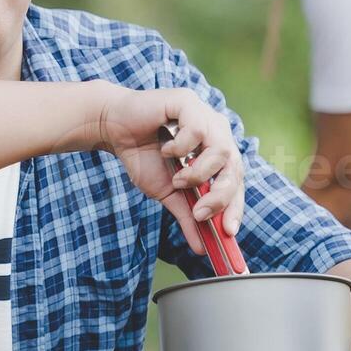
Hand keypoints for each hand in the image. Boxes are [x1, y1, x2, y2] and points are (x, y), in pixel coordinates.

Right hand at [92, 84, 244, 255]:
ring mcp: (206, 115)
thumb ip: (187, 216)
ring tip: (176, 177)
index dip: (235, 206)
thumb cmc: (143, 156)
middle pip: (235, 167)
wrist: (114, 129)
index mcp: (217, 152)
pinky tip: (165, 149)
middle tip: (200, 212)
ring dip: (197, 174)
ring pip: (221, 151)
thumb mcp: (168, 193)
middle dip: (219, 196)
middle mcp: (218, 132)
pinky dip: (180, 148)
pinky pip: (197, 131)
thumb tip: (201, 248)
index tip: (227, 231)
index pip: (236, 180)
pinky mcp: (189, 102)